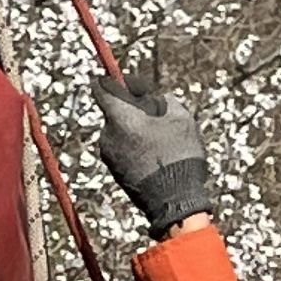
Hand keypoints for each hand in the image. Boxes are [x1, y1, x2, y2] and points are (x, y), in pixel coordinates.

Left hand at [92, 68, 215, 238]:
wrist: (175, 201)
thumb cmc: (178, 154)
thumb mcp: (179, 115)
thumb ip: (159, 98)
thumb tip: (147, 96)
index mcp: (120, 117)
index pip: (101, 88)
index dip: (111, 80)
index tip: (122, 80)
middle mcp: (108, 135)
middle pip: (115, 111)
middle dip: (132, 109)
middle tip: (157, 115)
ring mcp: (109, 156)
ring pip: (120, 131)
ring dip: (135, 130)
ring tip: (163, 142)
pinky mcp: (115, 172)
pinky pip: (123, 149)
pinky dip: (135, 147)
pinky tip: (158, 157)